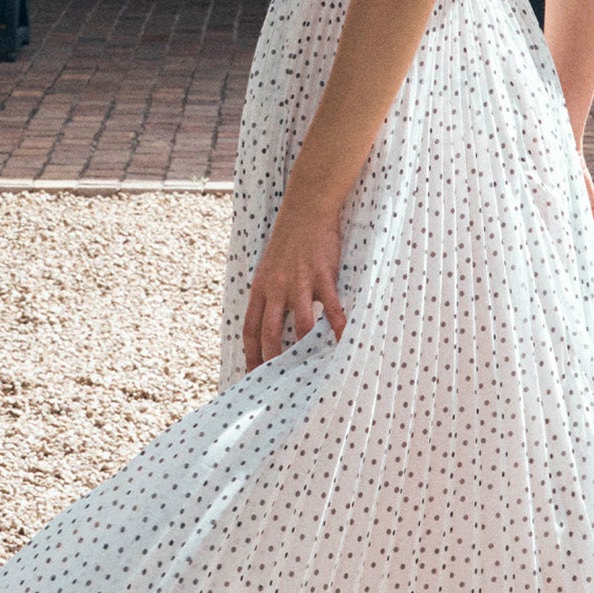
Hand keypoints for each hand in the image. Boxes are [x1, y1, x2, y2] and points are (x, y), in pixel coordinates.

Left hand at [241, 211, 350, 369]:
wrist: (306, 210)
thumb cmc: (290, 241)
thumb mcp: (271, 268)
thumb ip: (271, 294)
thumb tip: (275, 320)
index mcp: (260, 288)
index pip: (251, 328)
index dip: (251, 354)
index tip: (252, 374)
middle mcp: (276, 288)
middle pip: (271, 333)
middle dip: (274, 360)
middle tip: (279, 383)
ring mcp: (299, 282)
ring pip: (300, 325)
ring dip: (306, 349)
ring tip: (311, 371)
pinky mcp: (322, 276)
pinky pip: (330, 308)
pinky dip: (337, 327)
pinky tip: (342, 342)